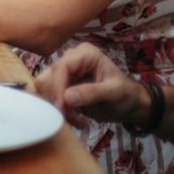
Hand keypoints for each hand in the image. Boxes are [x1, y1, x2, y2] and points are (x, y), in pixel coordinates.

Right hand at [35, 43, 151, 128]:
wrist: (129, 106)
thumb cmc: (127, 95)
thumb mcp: (115, 92)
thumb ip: (92, 93)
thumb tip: (66, 98)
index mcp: (84, 54)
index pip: (61, 67)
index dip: (58, 87)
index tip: (61, 107)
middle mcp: (70, 60)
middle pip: (48, 77)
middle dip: (57, 99)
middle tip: (72, 117)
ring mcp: (64, 73)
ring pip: (44, 88)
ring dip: (56, 106)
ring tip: (76, 120)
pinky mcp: (60, 86)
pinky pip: (48, 97)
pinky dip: (58, 110)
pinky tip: (74, 119)